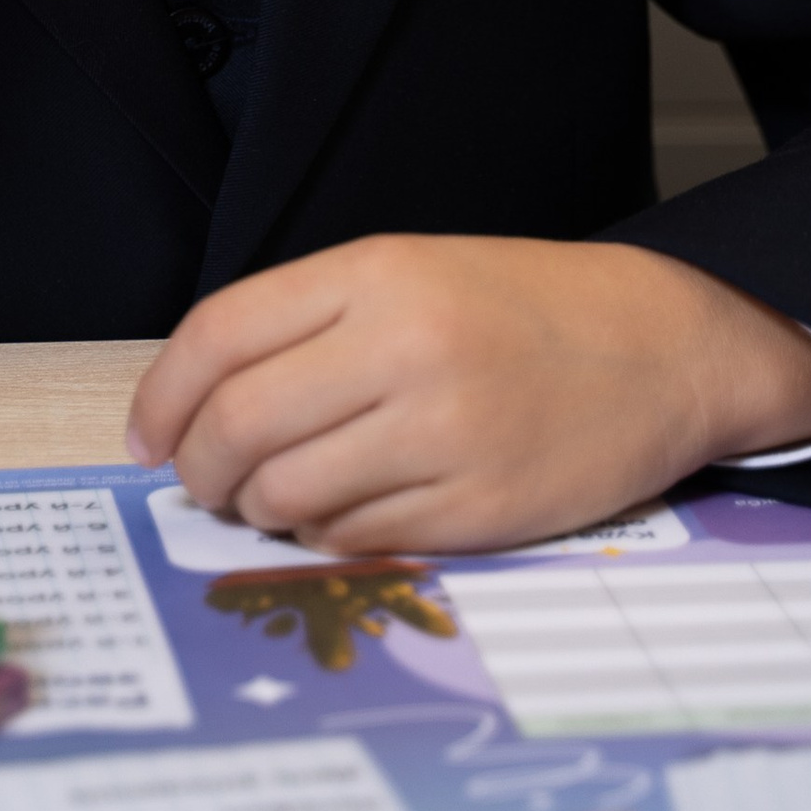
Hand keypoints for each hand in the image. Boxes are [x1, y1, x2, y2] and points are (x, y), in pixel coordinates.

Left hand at [126, 232, 810, 556]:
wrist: (664, 347)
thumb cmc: (523, 308)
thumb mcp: (413, 272)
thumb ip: (310, 323)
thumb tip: (196, 406)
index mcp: (378, 273)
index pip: (219, 335)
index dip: (162, 396)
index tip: (147, 437)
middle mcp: (404, 347)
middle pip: (238, 425)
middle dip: (199, 470)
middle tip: (203, 484)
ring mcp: (443, 433)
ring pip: (286, 495)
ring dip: (257, 510)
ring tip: (273, 500)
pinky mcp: (479, 510)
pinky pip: (354, 539)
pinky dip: (324, 536)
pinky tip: (341, 514)